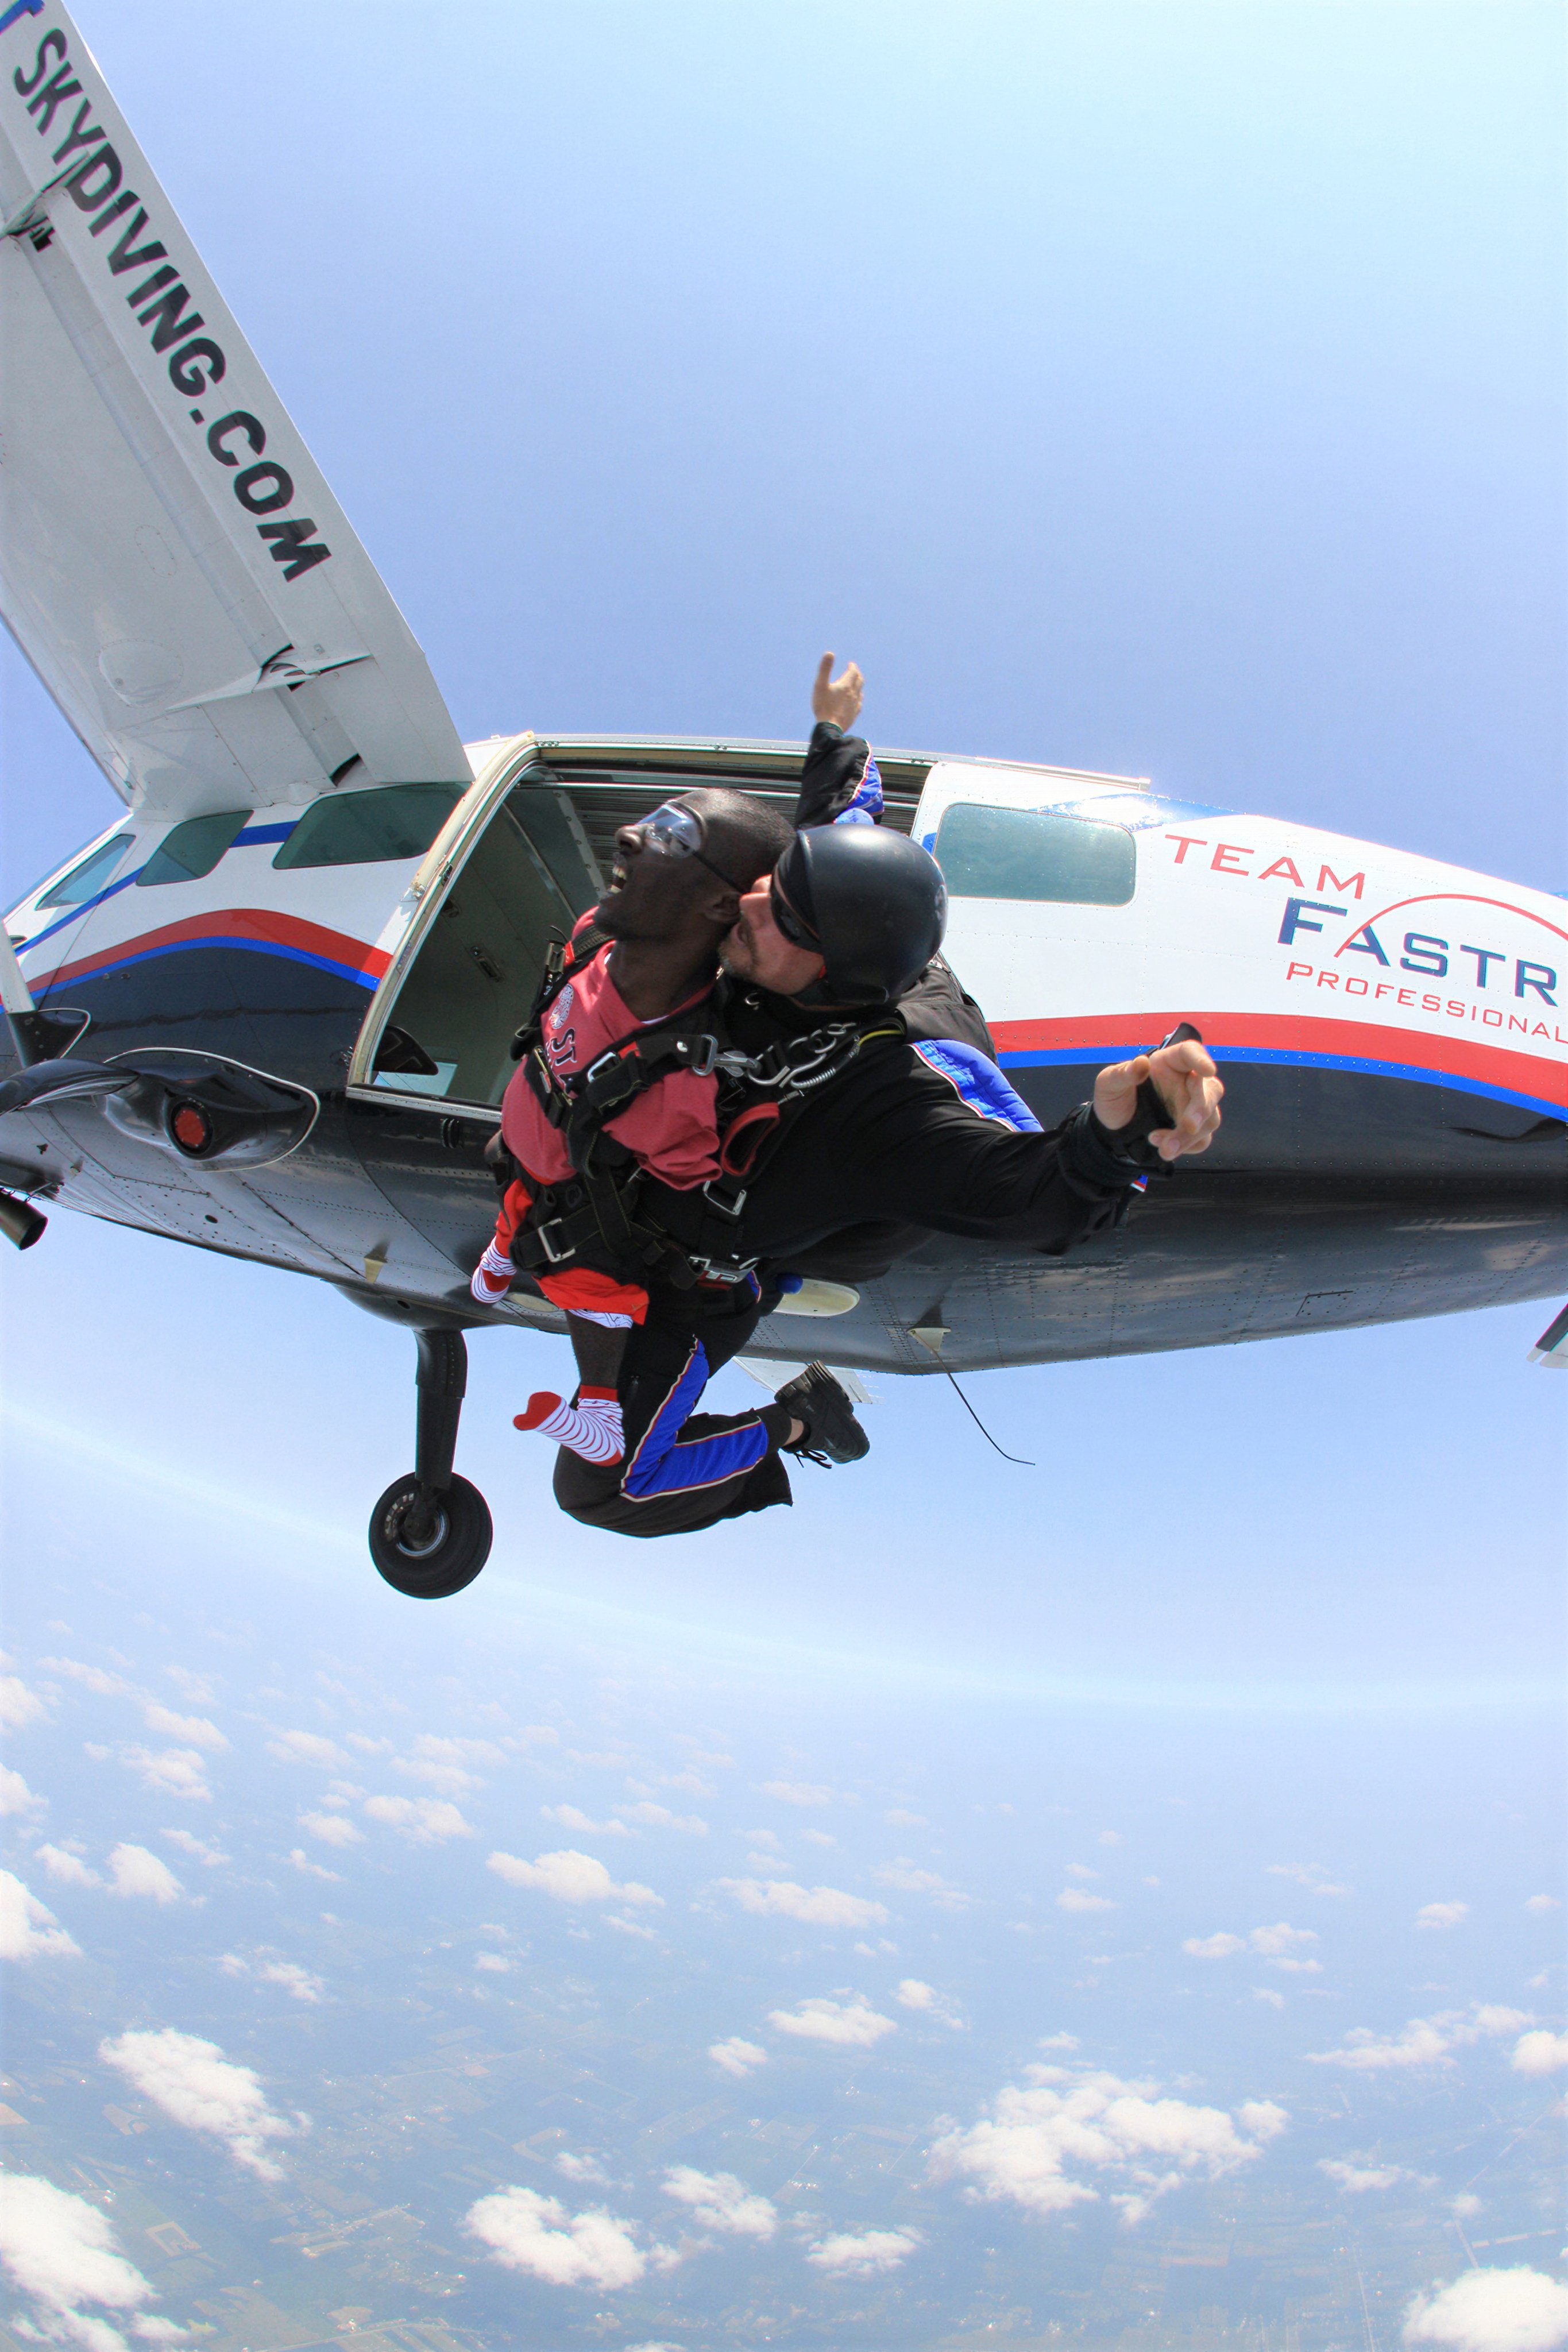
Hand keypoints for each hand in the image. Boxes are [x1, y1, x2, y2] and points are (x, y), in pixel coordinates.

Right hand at [812, 651, 863, 730]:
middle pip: (859, 681)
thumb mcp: (820, 685)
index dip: (852, 667)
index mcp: (846, 685)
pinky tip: (856, 700)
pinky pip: (859, 703)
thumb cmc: (823, 706)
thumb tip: (830, 653)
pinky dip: (858, 697)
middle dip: (857, 674)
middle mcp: (853, 693)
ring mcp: (855, 704)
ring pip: (860, 691)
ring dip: (858, 685)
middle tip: (854, 672)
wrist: (830, 727)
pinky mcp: (854, 714)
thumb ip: (825, 669)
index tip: (850, 664)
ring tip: (855, 684)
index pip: (853, 672)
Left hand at [1093, 1038, 1223, 1160]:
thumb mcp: (1108, 1084)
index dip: (1201, 1059)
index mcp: (1168, 1063)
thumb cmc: (1114, 1099)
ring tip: (1163, 1147)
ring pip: (1210, 1118)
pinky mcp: (1193, 1129)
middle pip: (1211, 1090)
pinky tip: (1163, 1148)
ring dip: (1188, 1136)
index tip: (1208, 1070)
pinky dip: (1186, 1146)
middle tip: (1188, 1125)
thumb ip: (1122, 1074)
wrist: (1113, 1130)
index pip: (1190, 1053)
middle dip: (1201, 1109)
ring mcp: (1192, 1106)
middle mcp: (1186, 1082)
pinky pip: (1203, 1139)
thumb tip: (1141, 1063)